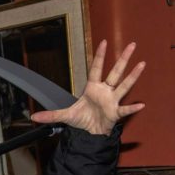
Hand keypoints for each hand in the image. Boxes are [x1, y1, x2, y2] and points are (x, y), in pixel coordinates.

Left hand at [30, 40, 145, 134]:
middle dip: (123, 59)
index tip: (104, 42)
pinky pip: (124, 110)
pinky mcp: (115, 113)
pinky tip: (141, 104)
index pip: (96, 69)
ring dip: (132, 76)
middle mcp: (104, 91)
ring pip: (123, 86)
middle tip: (132, 45)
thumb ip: (50, 115)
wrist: (90, 133)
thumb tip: (33, 117)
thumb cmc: (82, 120)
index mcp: (92, 88)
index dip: (99, 56)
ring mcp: (111, 101)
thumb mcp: (64, 116)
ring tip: (142, 64)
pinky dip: (132, 108)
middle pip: (115, 72)